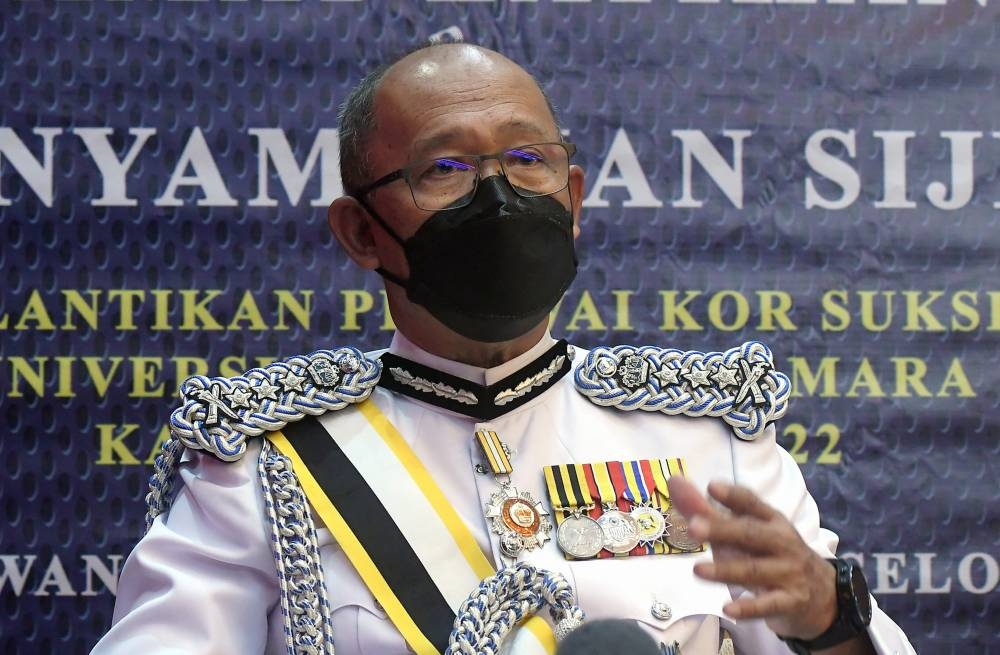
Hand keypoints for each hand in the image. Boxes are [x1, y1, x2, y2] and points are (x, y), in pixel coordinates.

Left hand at [667, 476, 837, 639]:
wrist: (821, 594)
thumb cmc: (772, 554)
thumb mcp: (747, 530)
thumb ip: (707, 509)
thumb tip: (674, 482)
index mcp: (771, 520)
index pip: (752, 504)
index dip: (733, 495)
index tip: (712, 486)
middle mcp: (782, 542)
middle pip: (751, 534)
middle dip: (722, 529)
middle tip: (693, 527)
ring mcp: (788, 572)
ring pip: (754, 570)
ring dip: (726, 570)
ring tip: (697, 570)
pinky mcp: (791, 601)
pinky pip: (768, 605)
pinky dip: (749, 607)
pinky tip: (728, 608)